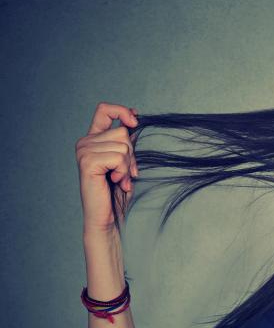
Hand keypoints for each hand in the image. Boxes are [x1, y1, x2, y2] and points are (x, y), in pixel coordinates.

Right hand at [75, 102, 140, 233]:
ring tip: (120, 179)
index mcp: (94, 139)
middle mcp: (85, 142)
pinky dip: (123, 171)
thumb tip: (135, 116)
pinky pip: (118, 157)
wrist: (109, 217)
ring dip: (128, 166)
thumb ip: (126, 142)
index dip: (122, 111)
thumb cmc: (117, 192)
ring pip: (123, 145)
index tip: (135, 122)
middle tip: (127, 173)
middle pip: (122, 132)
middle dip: (132, 155)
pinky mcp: (88, 162)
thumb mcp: (126, 162)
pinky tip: (116, 182)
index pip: (104, 110)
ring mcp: (84, 151)